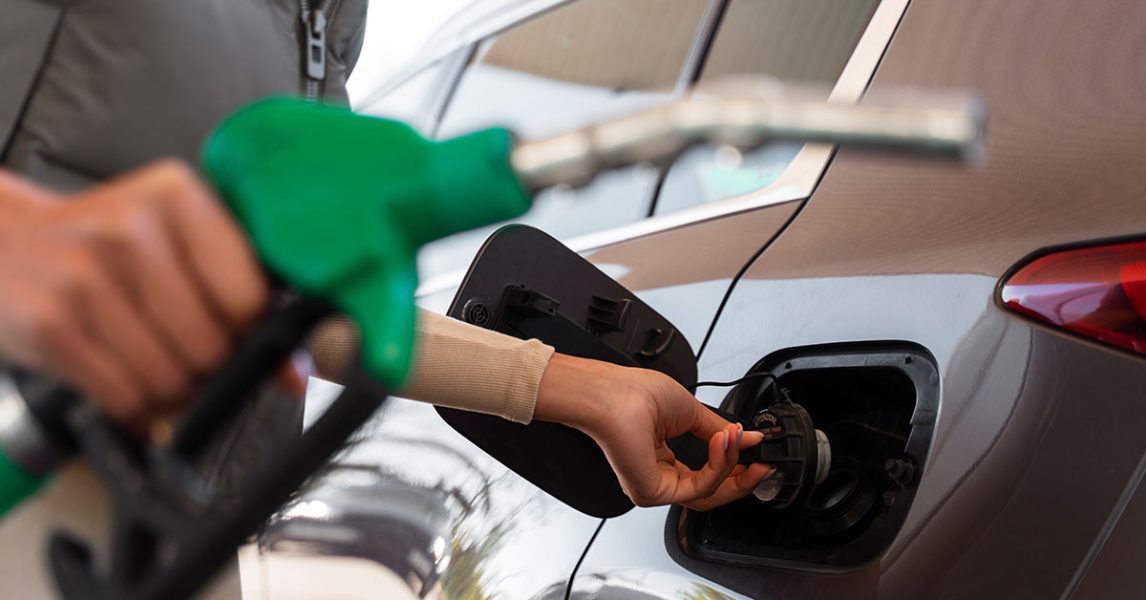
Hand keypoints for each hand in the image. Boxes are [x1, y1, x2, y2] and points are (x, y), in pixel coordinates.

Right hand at [0, 161, 268, 426]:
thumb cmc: (101, 243)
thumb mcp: (173, 241)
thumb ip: (240, 295)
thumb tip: (295, 374)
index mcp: (177, 196)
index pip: (250, 296)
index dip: (250, 330)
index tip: (234, 330)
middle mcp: (132, 230)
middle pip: (213, 345)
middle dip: (208, 367)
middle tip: (186, 352)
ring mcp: (86, 278)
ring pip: (172, 379)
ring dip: (171, 391)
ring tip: (151, 362)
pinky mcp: (52, 325)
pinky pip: (126, 397)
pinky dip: (135, 406)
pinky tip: (122, 377)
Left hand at [534, 354, 771, 509]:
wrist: (610, 394)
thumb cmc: (633, 394)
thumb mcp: (690, 411)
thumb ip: (720, 430)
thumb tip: (749, 438)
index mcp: (664, 458)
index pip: (707, 475)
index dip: (736, 466)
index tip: (758, 454)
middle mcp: (659, 476)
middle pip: (712, 491)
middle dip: (742, 477)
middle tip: (763, 462)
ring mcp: (655, 487)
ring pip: (709, 493)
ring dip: (732, 466)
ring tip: (737, 439)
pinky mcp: (654, 492)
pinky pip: (700, 488)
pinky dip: (718, 466)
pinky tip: (723, 442)